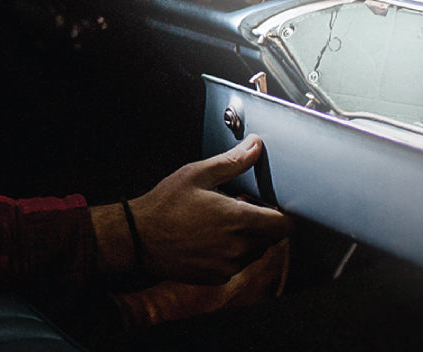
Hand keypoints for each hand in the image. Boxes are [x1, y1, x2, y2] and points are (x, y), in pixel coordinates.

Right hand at [92, 135, 292, 283]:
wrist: (140, 237)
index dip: (281, 214)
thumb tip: (255, 146)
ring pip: (254, 251)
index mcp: (239, 220)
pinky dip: (232, 251)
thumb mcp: (197, 174)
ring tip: (220, 221)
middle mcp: (239, 247)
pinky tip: (210, 237)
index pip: (283, 225)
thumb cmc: (167, 203)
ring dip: (247, 237)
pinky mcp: (219, 276)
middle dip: (261, 222)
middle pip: (270, 238)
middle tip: (237, 206)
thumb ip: (232, 162)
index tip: (271, 206)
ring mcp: (229, 265)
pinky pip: (237, 263)